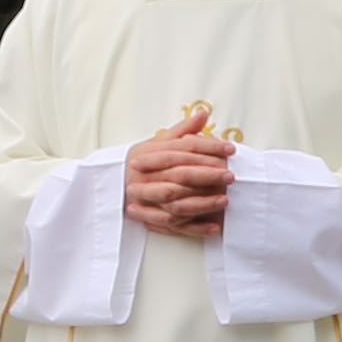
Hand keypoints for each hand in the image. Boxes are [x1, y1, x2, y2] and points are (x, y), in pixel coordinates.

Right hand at [124, 103, 238, 240]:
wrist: (111, 185)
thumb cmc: (141, 163)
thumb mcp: (156, 143)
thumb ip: (182, 131)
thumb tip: (204, 114)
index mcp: (149, 154)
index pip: (183, 149)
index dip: (208, 147)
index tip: (230, 150)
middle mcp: (147, 176)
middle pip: (181, 175)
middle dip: (208, 175)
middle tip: (230, 175)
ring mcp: (146, 199)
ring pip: (177, 203)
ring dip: (202, 203)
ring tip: (225, 201)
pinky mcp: (148, 219)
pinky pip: (173, 226)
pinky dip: (194, 228)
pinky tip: (214, 226)